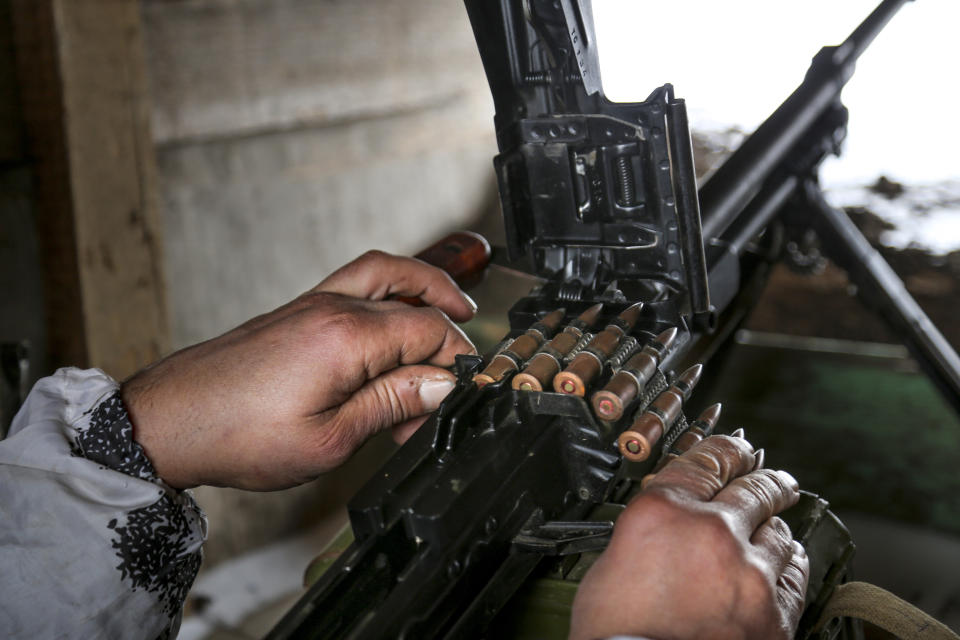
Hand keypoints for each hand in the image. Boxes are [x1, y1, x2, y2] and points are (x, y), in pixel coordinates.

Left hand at [121, 250, 476, 490]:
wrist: (170, 421)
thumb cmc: (238, 435)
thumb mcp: (329, 439)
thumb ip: (392, 404)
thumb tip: (441, 384)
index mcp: (347, 338)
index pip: (430, 333)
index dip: (456, 366)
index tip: (456, 401)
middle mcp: (334, 308)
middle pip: (415, 307)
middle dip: (441, 348)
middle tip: (444, 391)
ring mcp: (314, 304)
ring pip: (388, 274)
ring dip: (426, 287)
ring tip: (456, 307)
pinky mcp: (298, 310)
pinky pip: (358, 281)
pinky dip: (390, 289)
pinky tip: (395, 314)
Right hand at [569, 435, 807, 639]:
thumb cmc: (615, 634)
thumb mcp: (611, 562)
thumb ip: (650, 531)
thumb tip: (672, 527)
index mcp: (664, 511)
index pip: (707, 459)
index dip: (728, 448)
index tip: (737, 447)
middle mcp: (712, 532)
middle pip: (754, 488)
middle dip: (765, 480)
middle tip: (772, 478)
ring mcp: (748, 573)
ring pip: (779, 532)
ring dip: (774, 526)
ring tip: (775, 524)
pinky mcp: (773, 614)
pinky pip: (795, 574)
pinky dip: (790, 562)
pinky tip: (788, 558)